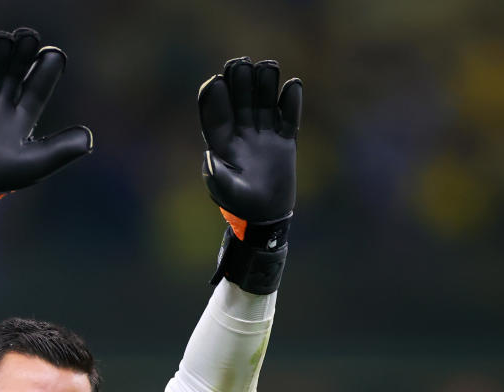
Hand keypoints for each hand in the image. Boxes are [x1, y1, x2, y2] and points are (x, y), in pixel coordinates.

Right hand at [0, 28, 91, 194]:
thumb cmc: (6, 178)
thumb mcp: (38, 164)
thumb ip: (62, 150)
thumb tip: (89, 138)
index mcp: (23, 118)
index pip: (37, 90)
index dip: (45, 72)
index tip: (54, 54)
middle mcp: (2, 107)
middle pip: (12, 75)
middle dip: (20, 56)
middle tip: (28, 36)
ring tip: (3, 39)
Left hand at [198, 57, 301, 225]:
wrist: (266, 216)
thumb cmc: (241, 205)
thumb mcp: (226, 193)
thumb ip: (217, 176)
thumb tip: (209, 156)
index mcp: (222, 142)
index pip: (216, 113)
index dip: (214, 97)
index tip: (216, 80)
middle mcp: (242, 132)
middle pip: (241, 100)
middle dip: (240, 82)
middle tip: (242, 63)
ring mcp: (264, 134)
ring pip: (264, 103)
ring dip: (265, 84)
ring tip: (268, 66)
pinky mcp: (284, 140)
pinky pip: (288, 118)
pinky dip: (291, 102)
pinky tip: (293, 85)